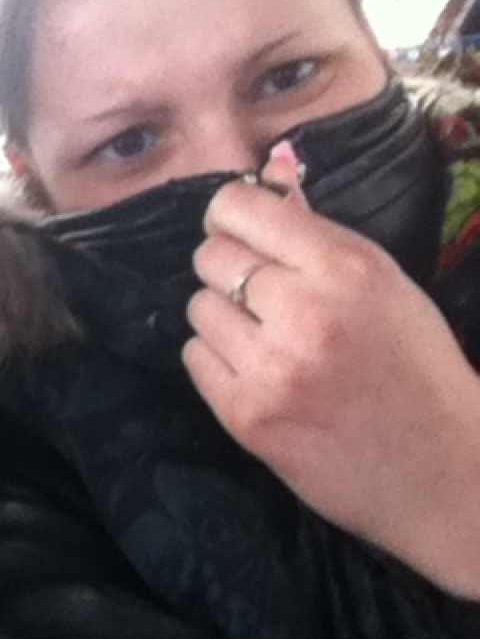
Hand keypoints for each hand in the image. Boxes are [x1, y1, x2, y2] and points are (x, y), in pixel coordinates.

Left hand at [182, 142, 479, 598]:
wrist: (445, 473)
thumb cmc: (416, 367)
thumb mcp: (382, 283)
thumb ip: (316, 227)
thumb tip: (271, 165)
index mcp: (346, 267)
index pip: (240, 208)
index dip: (231, 216)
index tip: (241, 233)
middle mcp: (304, 311)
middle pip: (209, 256)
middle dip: (228, 270)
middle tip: (262, 297)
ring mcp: (271, 367)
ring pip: (197, 307)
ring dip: (222, 318)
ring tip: (267, 340)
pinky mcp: (246, 415)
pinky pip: (193, 358)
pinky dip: (216, 361)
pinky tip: (258, 373)